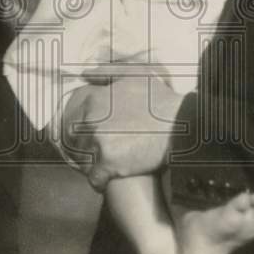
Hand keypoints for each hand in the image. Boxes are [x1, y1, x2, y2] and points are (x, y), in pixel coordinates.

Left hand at [60, 76, 185, 191]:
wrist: (182, 125)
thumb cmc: (159, 100)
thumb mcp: (135, 74)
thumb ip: (106, 72)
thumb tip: (84, 74)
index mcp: (93, 100)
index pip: (71, 121)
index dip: (82, 130)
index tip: (94, 136)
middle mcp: (91, 120)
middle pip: (75, 142)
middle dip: (86, 147)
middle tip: (104, 152)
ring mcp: (98, 142)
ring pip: (83, 161)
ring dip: (93, 165)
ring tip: (110, 163)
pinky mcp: (108, 163)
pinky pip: (94, 179)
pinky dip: (101, 181)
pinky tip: (112, 177)